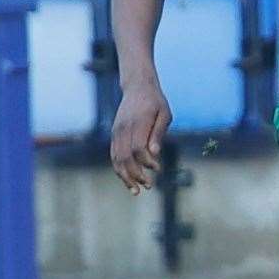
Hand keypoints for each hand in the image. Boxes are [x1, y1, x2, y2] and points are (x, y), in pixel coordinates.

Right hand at [110, 77, 171, 193]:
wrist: (137, 87)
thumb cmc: (155, 102)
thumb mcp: (164, 114)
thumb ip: (158, 133)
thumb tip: (154, 153)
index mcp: (137, 122)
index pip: (138, 148)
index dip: (147, 162)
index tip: (159, 168)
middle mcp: (123, 128)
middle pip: (125, 157)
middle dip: (135, 175)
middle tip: (149, 186)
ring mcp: (116, 132)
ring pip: (116, 158)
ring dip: (125, 176)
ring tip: (136, 191)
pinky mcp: (114, 135)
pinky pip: (114, 155)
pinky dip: (119, 169)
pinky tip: (128, 180)